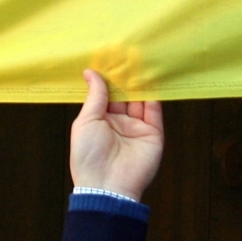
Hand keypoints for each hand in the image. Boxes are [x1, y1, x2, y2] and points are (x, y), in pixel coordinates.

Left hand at [70, 69, 164, 200]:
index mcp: (99, 121)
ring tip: (139, 61)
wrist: (108, 186)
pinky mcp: (153, 134)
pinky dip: (154, 95)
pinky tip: (150, 79)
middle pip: (125, 95)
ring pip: (140, 100)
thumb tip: (91, 73)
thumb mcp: (86, 121)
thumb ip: (94, 96)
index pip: (106, 94)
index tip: (110, 57)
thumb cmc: (89, 156)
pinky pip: (155, 112)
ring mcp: (137, 128)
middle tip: (127, 54)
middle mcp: (119, 123)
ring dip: (139, 83)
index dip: (108, 77)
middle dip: (125, 77)